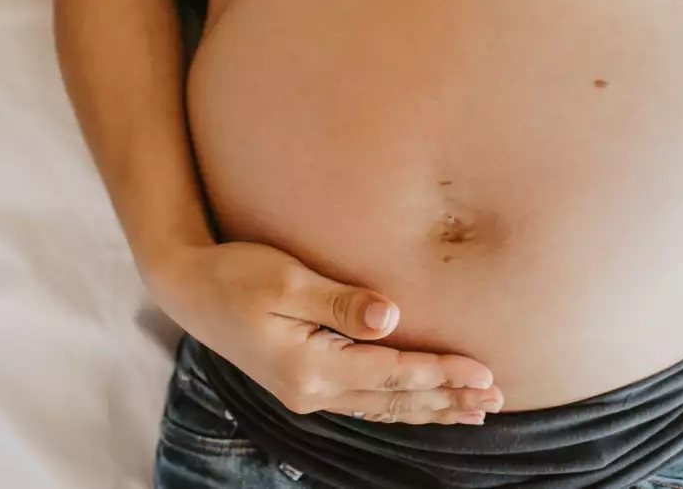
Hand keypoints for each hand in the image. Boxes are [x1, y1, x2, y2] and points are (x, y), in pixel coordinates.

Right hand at [145, 241, 501, 424]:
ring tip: (472, 410)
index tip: (484, 372)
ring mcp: (305, 393)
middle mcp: (310, 390)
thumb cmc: (235, 273)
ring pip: (382, 408)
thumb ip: (338, 301)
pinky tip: (420, 406)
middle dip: (447, 399)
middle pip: (394, 401)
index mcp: (309, 367)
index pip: (393, 374)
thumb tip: (391, 316)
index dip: (441, 373)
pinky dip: (399, 406)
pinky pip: (364, 403)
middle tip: (495, 399)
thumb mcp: (286, 279)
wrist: (187, 289)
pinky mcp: (303, 384)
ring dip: (429, 408)